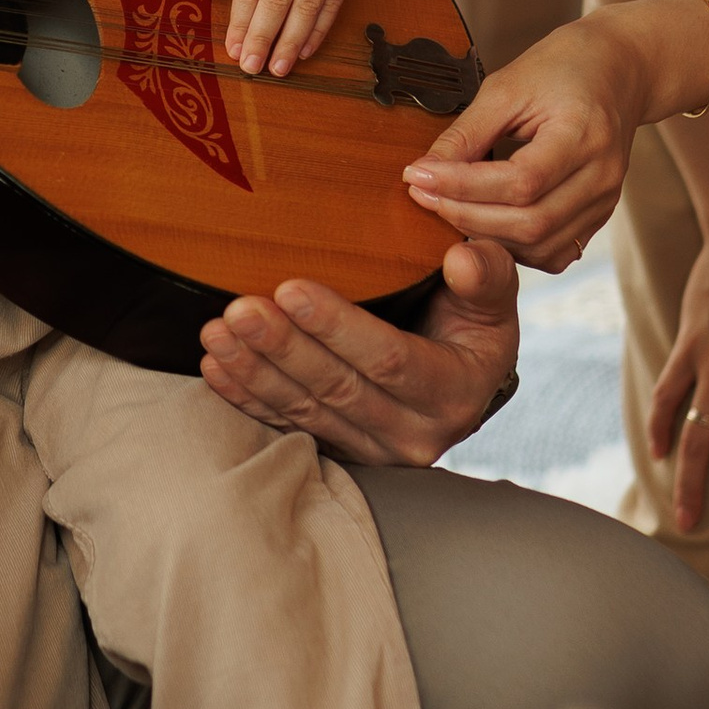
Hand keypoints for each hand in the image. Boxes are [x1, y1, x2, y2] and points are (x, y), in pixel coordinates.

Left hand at [198, 241, 521, 466]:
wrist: (464, 379)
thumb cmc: (472, 323)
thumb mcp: (492, 298)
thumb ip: (485, 275)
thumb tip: (462, 256)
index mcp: (454, 391)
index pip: (389, 358)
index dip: (338, 327)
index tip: (291, 290)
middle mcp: (415, 432)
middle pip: (338, 388)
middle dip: (283, 348)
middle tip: (240, 310)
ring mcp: (375, 449)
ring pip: (307, 409)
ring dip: (256, 371)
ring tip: (218, 333)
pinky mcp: (343, 452)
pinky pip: (289, 425)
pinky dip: (248, 397)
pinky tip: (216, 368)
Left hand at [401, 8, 674, 271]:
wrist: (617, 71)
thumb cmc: (563, 69)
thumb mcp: (507, 87)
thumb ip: (467, 134)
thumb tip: (424, 172)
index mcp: (584, 134)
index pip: (520, 181)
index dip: (463, 186)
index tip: (418, 175)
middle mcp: (602, 175)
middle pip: (530, 222)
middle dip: (467, 215)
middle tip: (425, 195)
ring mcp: (605, 201)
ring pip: (540, 244)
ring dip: (486, 235)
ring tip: (448, 208)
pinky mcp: (598, 216)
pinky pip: (553, 251)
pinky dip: (514, 247)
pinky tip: (487, 223)